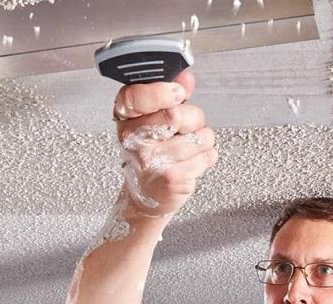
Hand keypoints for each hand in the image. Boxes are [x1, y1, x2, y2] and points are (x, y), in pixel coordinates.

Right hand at [113, 71, 217, 215]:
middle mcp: (133, 140)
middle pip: (176, 114)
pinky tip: (189, 163)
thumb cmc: (150, 156)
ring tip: (185, 149)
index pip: (134, 97)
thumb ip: (168, 96)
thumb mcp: (151, 120)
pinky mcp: (173, 178)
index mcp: (125, 119)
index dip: (160, 92)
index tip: (178, 92)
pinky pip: (207, 154)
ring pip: (198, 135)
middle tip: (184, 129)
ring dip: (202, 140)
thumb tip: (185, 77)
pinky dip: (206, 157)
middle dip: (192, 118)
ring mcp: (152, 161)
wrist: (146, 196)